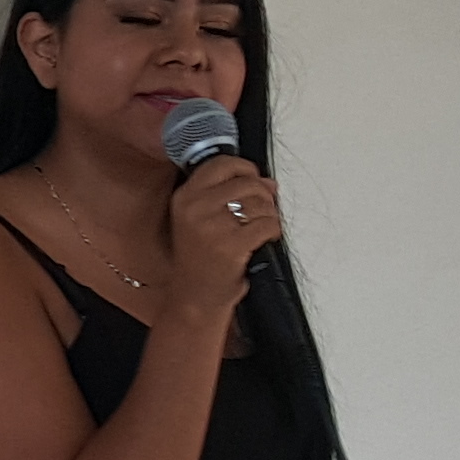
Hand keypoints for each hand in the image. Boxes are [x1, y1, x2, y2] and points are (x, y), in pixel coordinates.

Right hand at [166, 153, 284, 296]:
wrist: (195, 295)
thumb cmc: (200, 258)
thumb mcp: (198, 220)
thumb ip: (226, 195)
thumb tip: (267, 182)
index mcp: (185, 196)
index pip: (221, 164)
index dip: (245, 168)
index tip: (254, 178)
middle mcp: (195, 207)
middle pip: (246, 182)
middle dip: (263, 194)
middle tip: (263, 208)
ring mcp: (213, 226)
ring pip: (260, 202)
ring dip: (270, 214)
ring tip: (262, 226)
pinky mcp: (232, 244)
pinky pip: (267, 224)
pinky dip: (274, 230)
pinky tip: (266, 238)